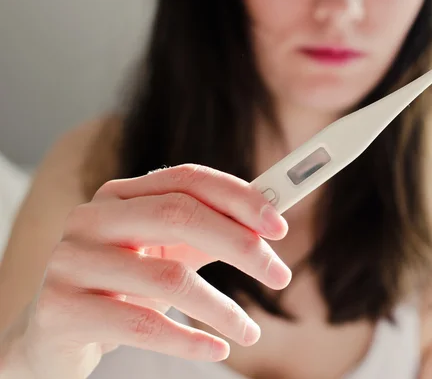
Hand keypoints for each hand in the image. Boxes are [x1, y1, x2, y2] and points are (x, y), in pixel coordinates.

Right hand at [3, 164, 290, 378]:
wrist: (53, 332)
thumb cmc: (122, 288)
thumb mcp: (166, 253)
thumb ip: (211, 234)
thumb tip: (268, 225)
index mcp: (121, 195)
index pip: (187, 180)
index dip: (239, 198)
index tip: (279, 226)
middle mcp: (91, 218)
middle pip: (179, 215)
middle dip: (240, 245)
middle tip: (279, 275)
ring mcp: (71, 261)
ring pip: (167, 277)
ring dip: (223, 308)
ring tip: (249, 330)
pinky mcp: (62, 309)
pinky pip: (142, 325)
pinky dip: (189, 341)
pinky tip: (216, 348)